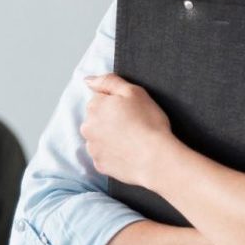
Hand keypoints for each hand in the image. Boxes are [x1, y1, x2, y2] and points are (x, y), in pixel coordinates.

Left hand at [81, 73, 177, 187]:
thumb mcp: (133, 91)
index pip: (100, 99)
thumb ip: (108, 81)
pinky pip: (104, 155)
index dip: (117, 103)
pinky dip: (114, 154)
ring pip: (99, 138)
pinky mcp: (99, 165)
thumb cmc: (148, 123)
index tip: (131, 110)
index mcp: (95, 106)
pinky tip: (128, 152)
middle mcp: (88, 127)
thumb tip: (88, 80)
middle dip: (111, 120)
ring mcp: (92, 148)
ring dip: (110, 137)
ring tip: (132, 140)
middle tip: (133, 125)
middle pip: (97, 119)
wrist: (155, 158)